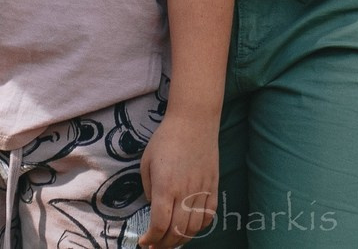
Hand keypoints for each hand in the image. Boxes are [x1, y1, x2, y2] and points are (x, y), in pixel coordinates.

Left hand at [138, 109, 219, 247]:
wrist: (194, 121)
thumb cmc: (166, 139)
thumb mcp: (146, 163)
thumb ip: (149, 190)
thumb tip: (154, 208)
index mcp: (165, 187)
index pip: (159, 225)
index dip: (151, 239)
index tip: (143, 242)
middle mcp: (185, 193)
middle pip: (177, 231)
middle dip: (164, 245)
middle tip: (155, 246)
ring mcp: (202, 191)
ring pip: (194, 228)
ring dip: (181, 239)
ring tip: (171, 240)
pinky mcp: (213, 187)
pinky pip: (209, 216)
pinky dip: (199, 227)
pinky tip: (190, 228)